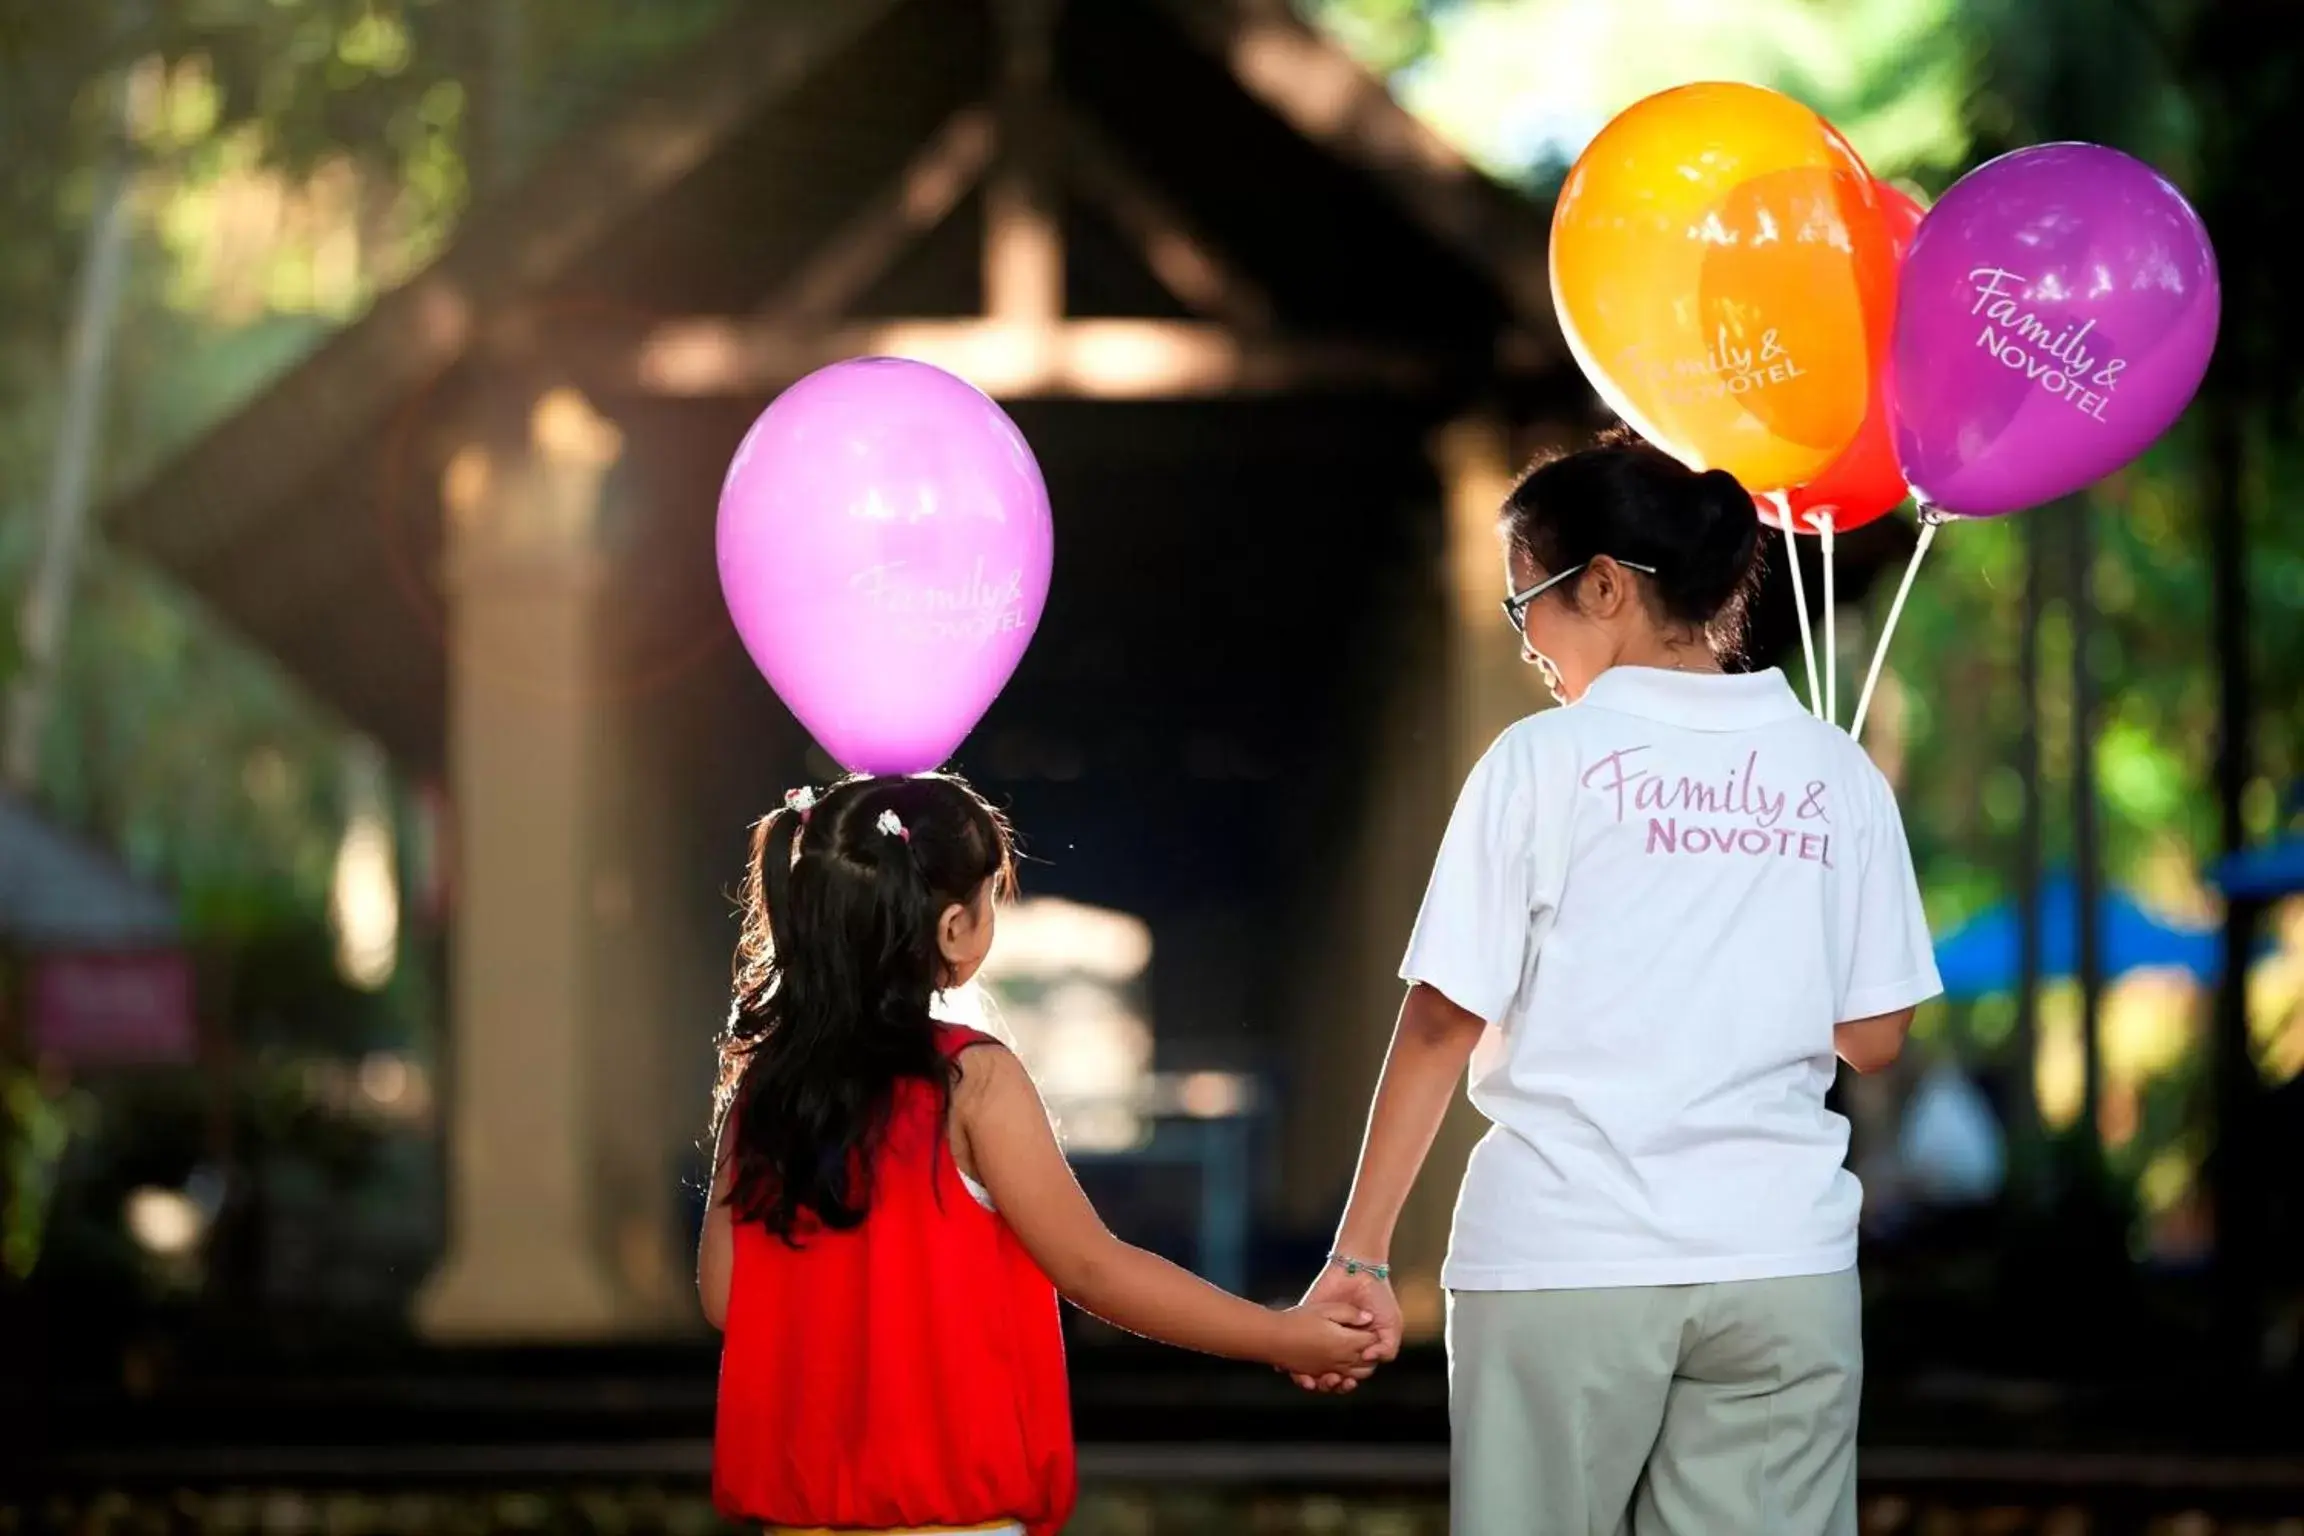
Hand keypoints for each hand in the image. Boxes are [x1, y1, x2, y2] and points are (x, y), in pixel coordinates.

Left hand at [1290, 1263, 1401, 1392]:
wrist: (1359, 1270)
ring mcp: (1321, 1336)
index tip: (1347, 1382)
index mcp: (1357, 1349)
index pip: (1350, 1375)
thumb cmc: (1378, 1298)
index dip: (1347, 1383)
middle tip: (1331, 1380)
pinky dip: (1293, 1364)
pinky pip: (1295, 1348)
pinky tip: (1297, 1369)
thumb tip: (1367, 1359)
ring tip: (1314, 1379)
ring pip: (1311, 1367)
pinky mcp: (1306, 1324)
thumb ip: (1387, 1347)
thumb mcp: (1391, 1325)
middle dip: (1329, 1383)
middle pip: (1330, 1375)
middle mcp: (1338, 1345)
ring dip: (1311, 1378)